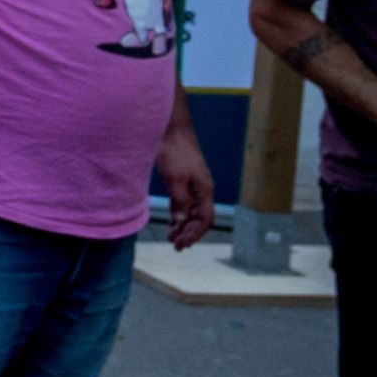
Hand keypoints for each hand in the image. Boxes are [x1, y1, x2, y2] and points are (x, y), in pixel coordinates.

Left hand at [154, 122, 217, 250]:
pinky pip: (182, 204)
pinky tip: (172, 223)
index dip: (195, 234)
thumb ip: (179, 200)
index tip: (183, 245)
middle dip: (189, 233)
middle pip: (199, 218)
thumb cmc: (175, 152)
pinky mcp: (182, 181)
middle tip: (175, 246)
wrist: (171, 130)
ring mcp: (192, 186)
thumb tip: (182, 220)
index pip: (204, 220)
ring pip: (190, 212)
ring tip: (171, 239)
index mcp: (205, 191)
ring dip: (182, 226)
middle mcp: (202, 190)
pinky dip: (178, 215)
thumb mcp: (175, 178)